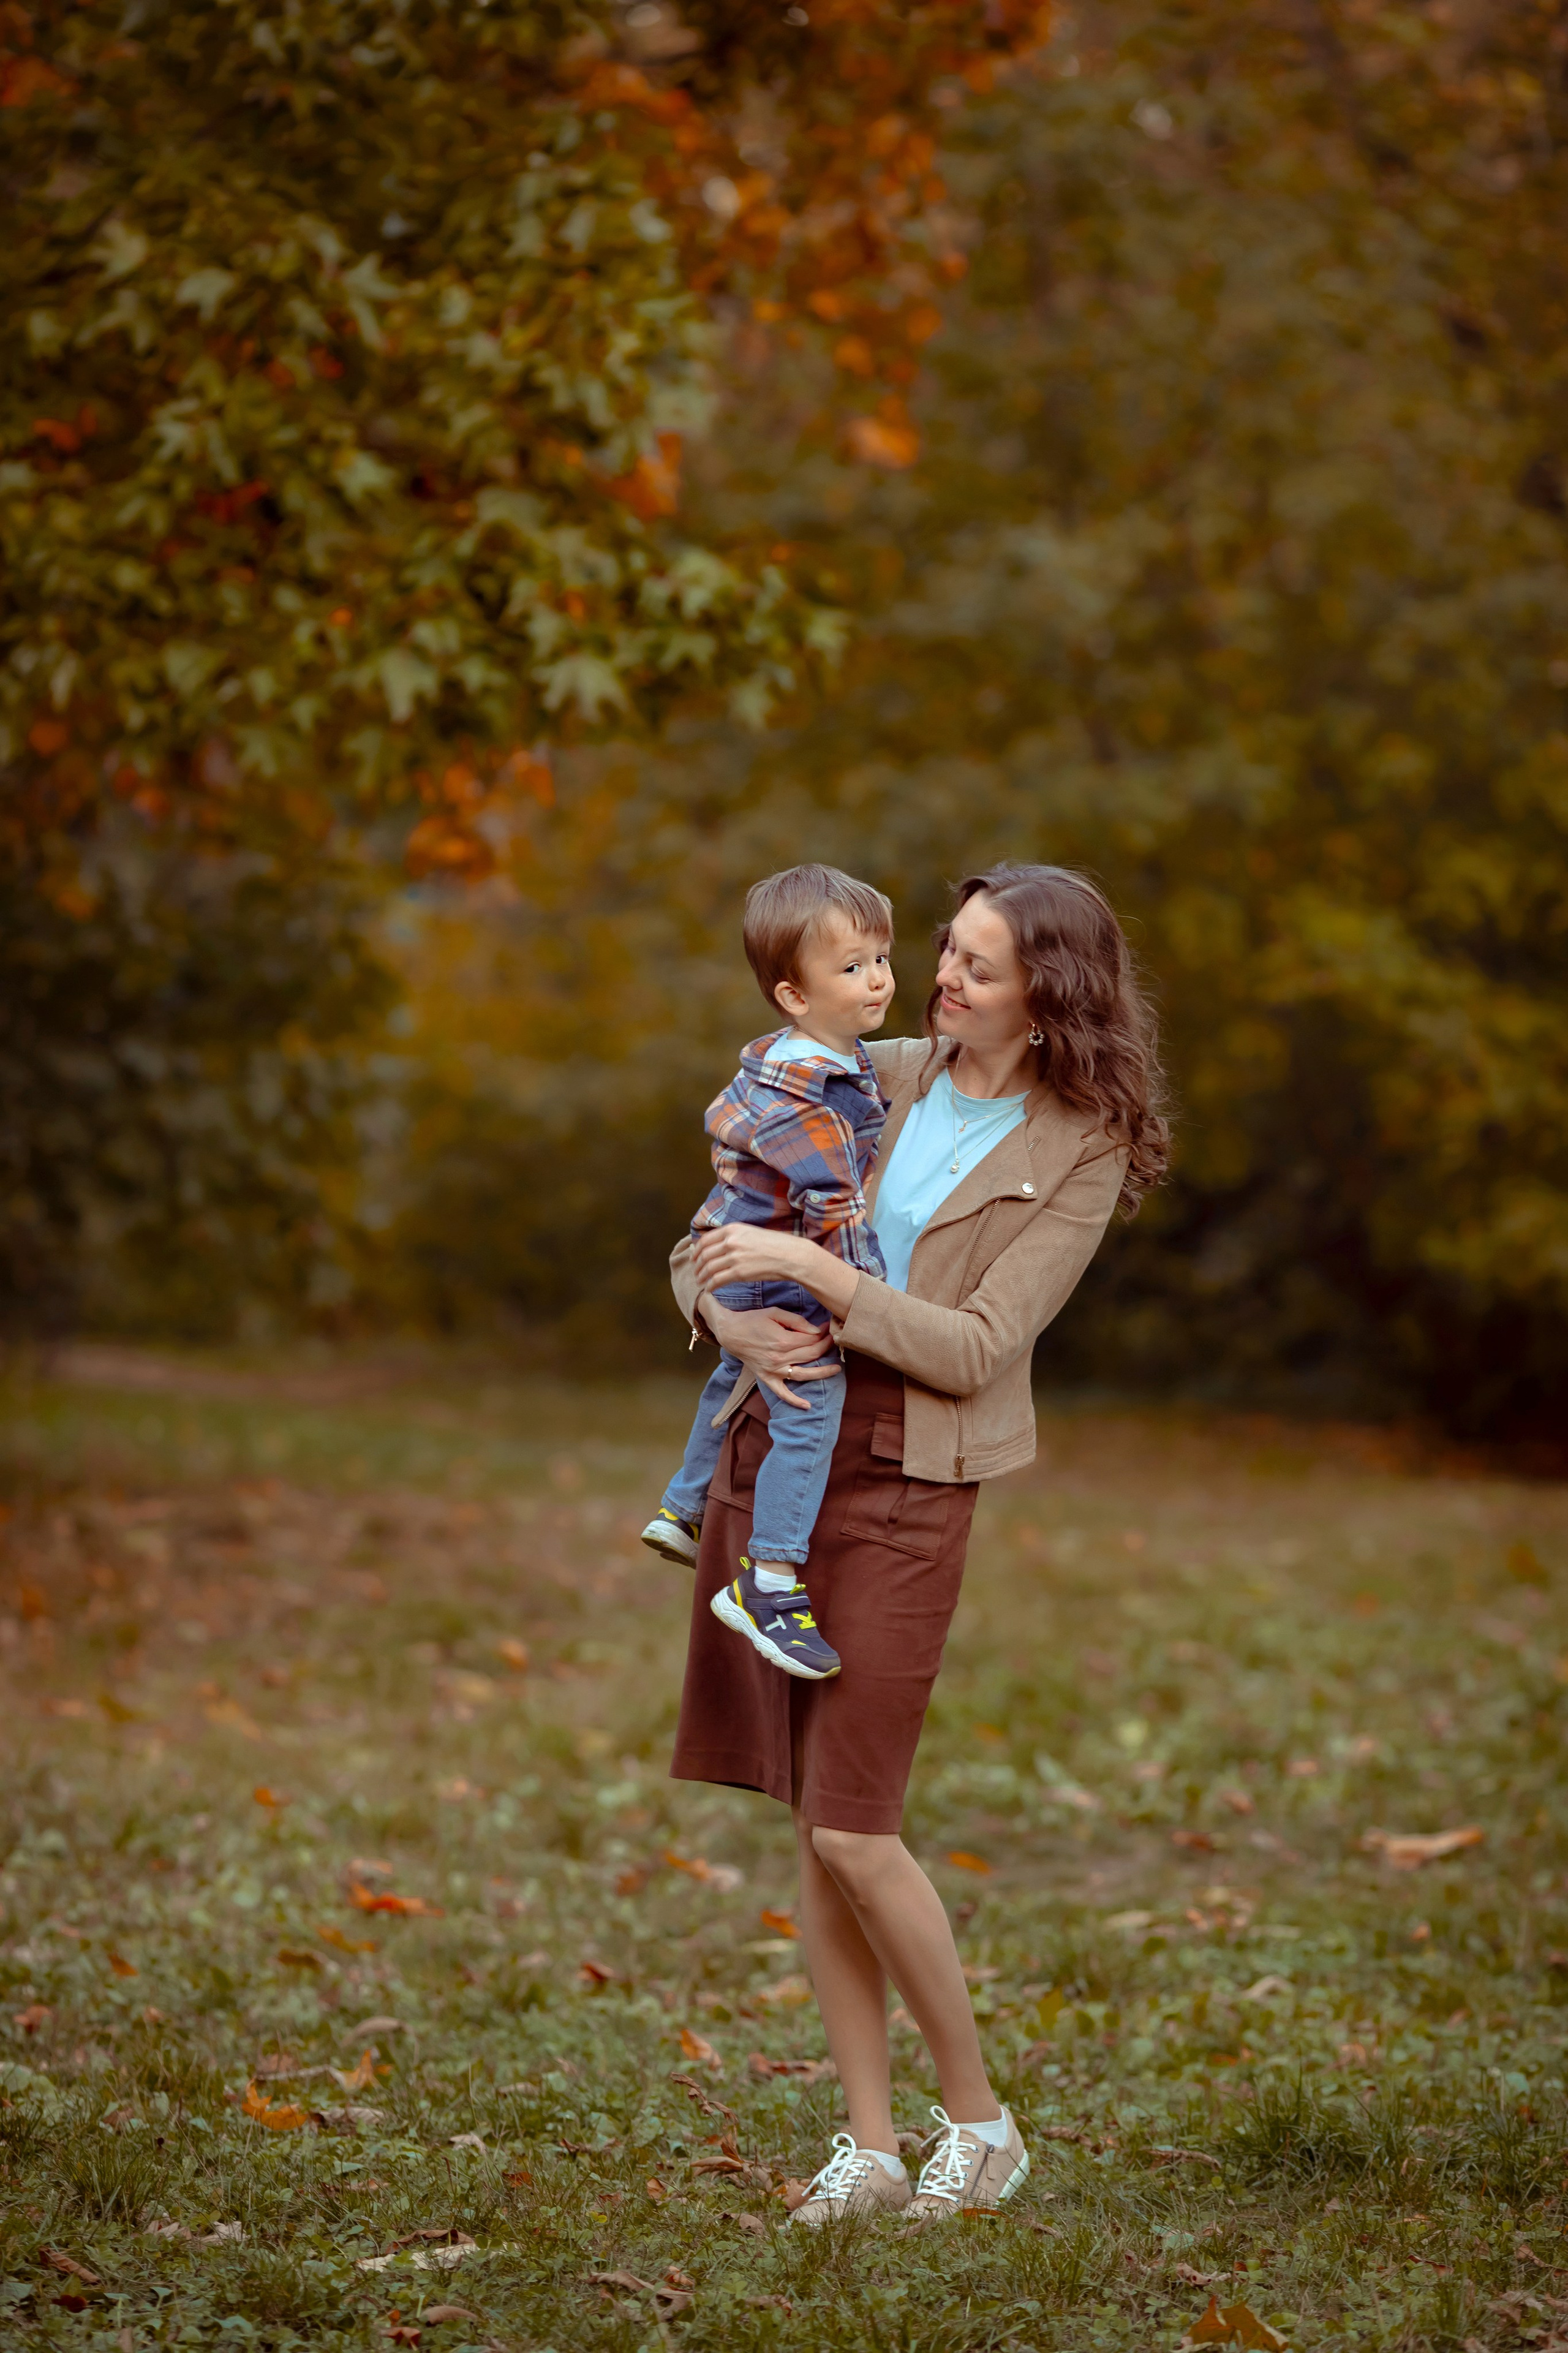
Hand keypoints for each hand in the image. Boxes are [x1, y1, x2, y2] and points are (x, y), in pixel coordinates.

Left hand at [693, 1224, 804, 1290]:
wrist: (791, 1255)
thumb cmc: (775, 1244)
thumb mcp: (751, 1232)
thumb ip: (734, 1237)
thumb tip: (720, 1246)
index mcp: (732, 1229)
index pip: (706, 1240)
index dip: (697, 1250)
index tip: (695, 1257)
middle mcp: (731, 1241)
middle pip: (705, 1254)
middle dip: (697, 1265)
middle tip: (696, 1272)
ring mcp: (734, 1257)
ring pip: (709, 1268)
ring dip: (702, 1276)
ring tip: (700, 1282)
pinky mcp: (739, 1272)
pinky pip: (717, 1280)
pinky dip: (710, 1285)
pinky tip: (709, 1289)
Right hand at [705, 1300, 834, 1410]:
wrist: (731, 1332)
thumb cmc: (753, 1320)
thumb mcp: (775, 1312)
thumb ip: (797, 1321)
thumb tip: (816, 1331)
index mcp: (783, 1340)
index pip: (811, 1339)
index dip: (822, 1333)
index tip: (827, 1328)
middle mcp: (780, 1358)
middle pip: (811, 1354)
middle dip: (825, 1346)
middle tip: (832, 1340)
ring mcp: (774, 1370)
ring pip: (803, 1375)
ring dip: (822, 1373)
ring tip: (836, 1369)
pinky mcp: (767, 1378)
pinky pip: (782, 1393)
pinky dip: (794, 1401)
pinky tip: (808, 1406)